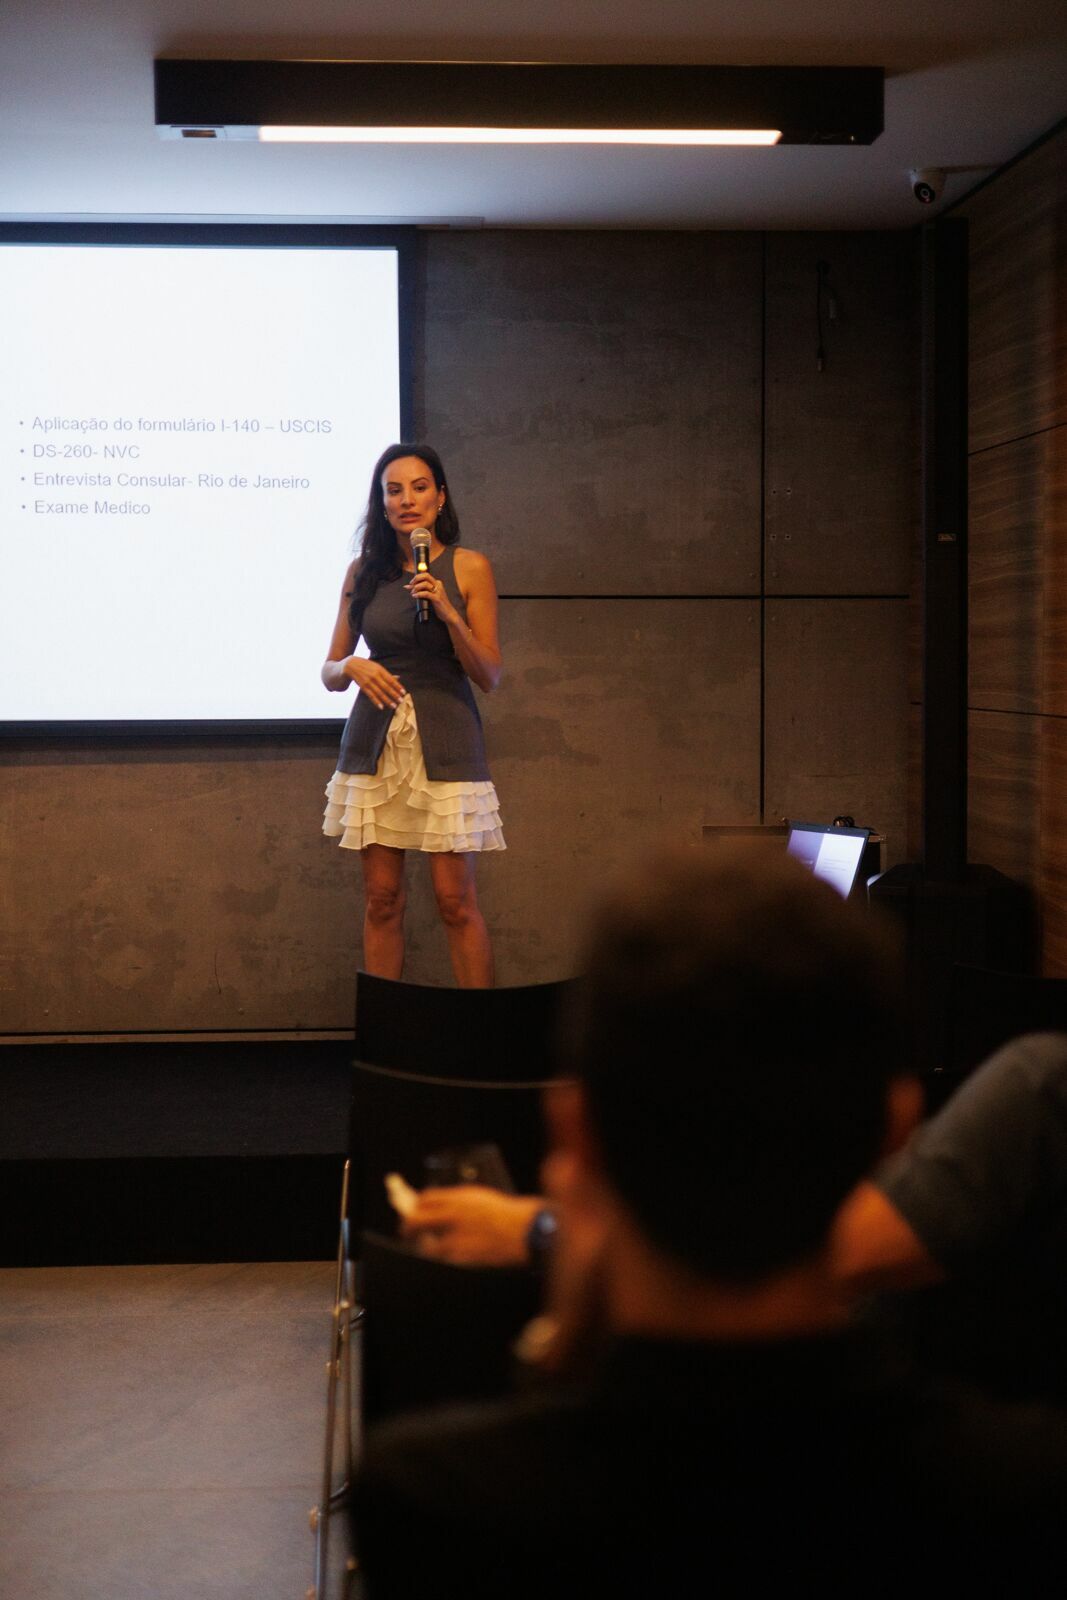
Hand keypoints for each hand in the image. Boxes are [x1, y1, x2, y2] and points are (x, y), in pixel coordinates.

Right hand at [344, 656, 404, 710]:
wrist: (349, 664)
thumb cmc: (365, 666)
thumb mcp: (376, 667)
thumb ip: (387, 674)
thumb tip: (399, 678)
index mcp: (380, 669)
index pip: (391, 679)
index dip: (398, 687)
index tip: (404, 693)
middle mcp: (374, 675)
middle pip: (386, 687)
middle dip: (394, 695)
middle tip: (401, 701)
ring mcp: (368, 681)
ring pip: (379, 692)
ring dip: (387, 700)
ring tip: (393, 706)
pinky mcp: (362, 686)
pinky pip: (370, 695)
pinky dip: (376, 701)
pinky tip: (381, 707)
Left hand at [401, 1186, 542, 1265]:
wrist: (525, 1231)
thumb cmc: (506, 1213)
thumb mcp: (480, 1197)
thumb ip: (459, 1201)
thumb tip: (440, 1206)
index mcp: (459, 1198)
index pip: (426, 1199)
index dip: (417, 1204)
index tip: (415, 1208)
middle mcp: (454, 1217)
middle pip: (416, 1220)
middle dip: (407, 1226)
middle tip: (406, 1229)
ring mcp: (457, 1239)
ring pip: (426, 1245)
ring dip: (423, 1245)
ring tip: (425, 1245)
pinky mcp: (463, 1258)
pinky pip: (443, 1259)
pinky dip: (441, 1257)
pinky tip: (445, 1255)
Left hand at [406, 571, 457, 624]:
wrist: (448, 613)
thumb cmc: (438, 604)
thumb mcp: (429, 595)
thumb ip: (421, 590)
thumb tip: (408, 586)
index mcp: (437, 583)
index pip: (425, 575)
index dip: (417, 577)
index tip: (410, 583)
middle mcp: (438, 585)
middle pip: (426, 575)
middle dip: (416, 578)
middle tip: (411, 585)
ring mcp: (438, 591)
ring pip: (425, 584)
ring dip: (416, 588)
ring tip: (413, 593)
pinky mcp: (437, 598)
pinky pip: (426, 593)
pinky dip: (419, 594)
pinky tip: (415, 596)